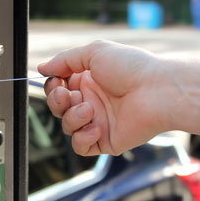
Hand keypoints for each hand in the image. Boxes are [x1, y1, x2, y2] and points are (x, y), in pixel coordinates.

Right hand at [37, 41, 199, 155]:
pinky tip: (95, 127)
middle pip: (59, 109)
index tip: (57, 81)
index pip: (59, 88)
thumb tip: (42, 68)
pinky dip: (82, 138)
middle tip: (68, 96)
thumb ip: (65, 60)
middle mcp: (93, 101)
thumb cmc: (131, 68)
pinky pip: (81, 147)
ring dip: (72, 118)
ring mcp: (99, 122)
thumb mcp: (94, 52)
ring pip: (68, 127)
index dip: (53, 86)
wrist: (157, 90)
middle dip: (57, 102)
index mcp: (89, 80)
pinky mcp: (106, 141)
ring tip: (90, 108)